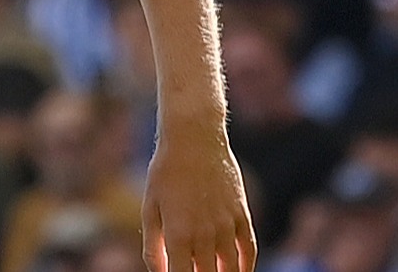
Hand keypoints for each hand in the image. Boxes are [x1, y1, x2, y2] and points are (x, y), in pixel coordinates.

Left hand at [143, 121, 256, 271]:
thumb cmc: (165, 172)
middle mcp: (204, 234)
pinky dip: (246, 266)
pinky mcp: (242, 215)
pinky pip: (249, 249)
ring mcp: (226, 225)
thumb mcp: (150, 207)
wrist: (194, 139)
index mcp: (178, 233)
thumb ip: (154, 244)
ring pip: (231, 268)